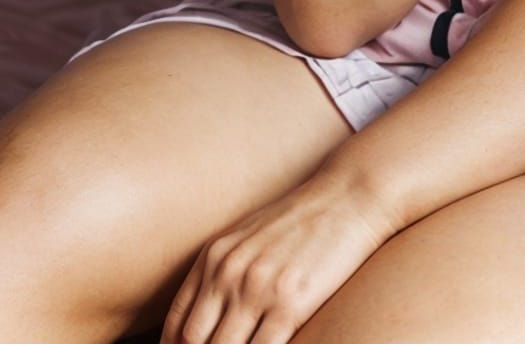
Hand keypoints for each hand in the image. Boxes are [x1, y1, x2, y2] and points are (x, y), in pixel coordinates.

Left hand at [159, 167, 399, 343]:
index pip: (178, 323)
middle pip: (194, 341)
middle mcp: (229, 273)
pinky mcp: (290, 304)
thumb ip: (223, 272)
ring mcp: (258, 289)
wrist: (347, 196)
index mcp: (214, 257)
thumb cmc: (301, 220)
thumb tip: (207, 316)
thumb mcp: (249, 237)